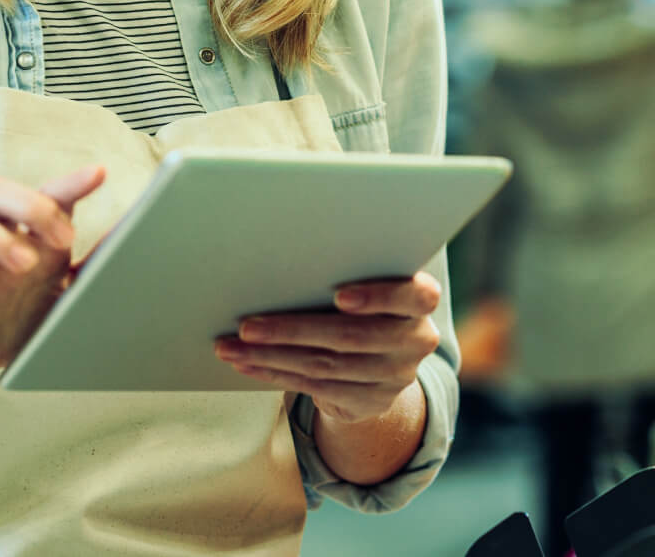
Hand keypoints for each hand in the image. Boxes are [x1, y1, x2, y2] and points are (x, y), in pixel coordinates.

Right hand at [0, 163, 106, 394]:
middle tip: (64, 239)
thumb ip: (93, 265)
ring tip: (26, 264)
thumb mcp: (63, 292)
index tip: (99, 174)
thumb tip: (135, 236)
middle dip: (29, 205)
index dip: (70, 182)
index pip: (45, 194)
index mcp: (26, 234)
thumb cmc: (19, 316)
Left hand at [214, 271, 440, 423]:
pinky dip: (275, 373)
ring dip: (272, 356)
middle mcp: (415, 341)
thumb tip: (285, 252)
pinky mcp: (370, 402)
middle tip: (247, 325)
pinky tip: (246, 363)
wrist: (384, 360)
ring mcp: (395, 377)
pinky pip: (316, 388)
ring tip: (232, 346)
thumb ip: (349, 267)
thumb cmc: (367, 299)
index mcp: (421, 300)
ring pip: (327, 366)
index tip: (339, 296)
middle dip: (293, 331)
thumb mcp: (372, 280)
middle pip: (351, 336)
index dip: (377, 296)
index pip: (414, 296)